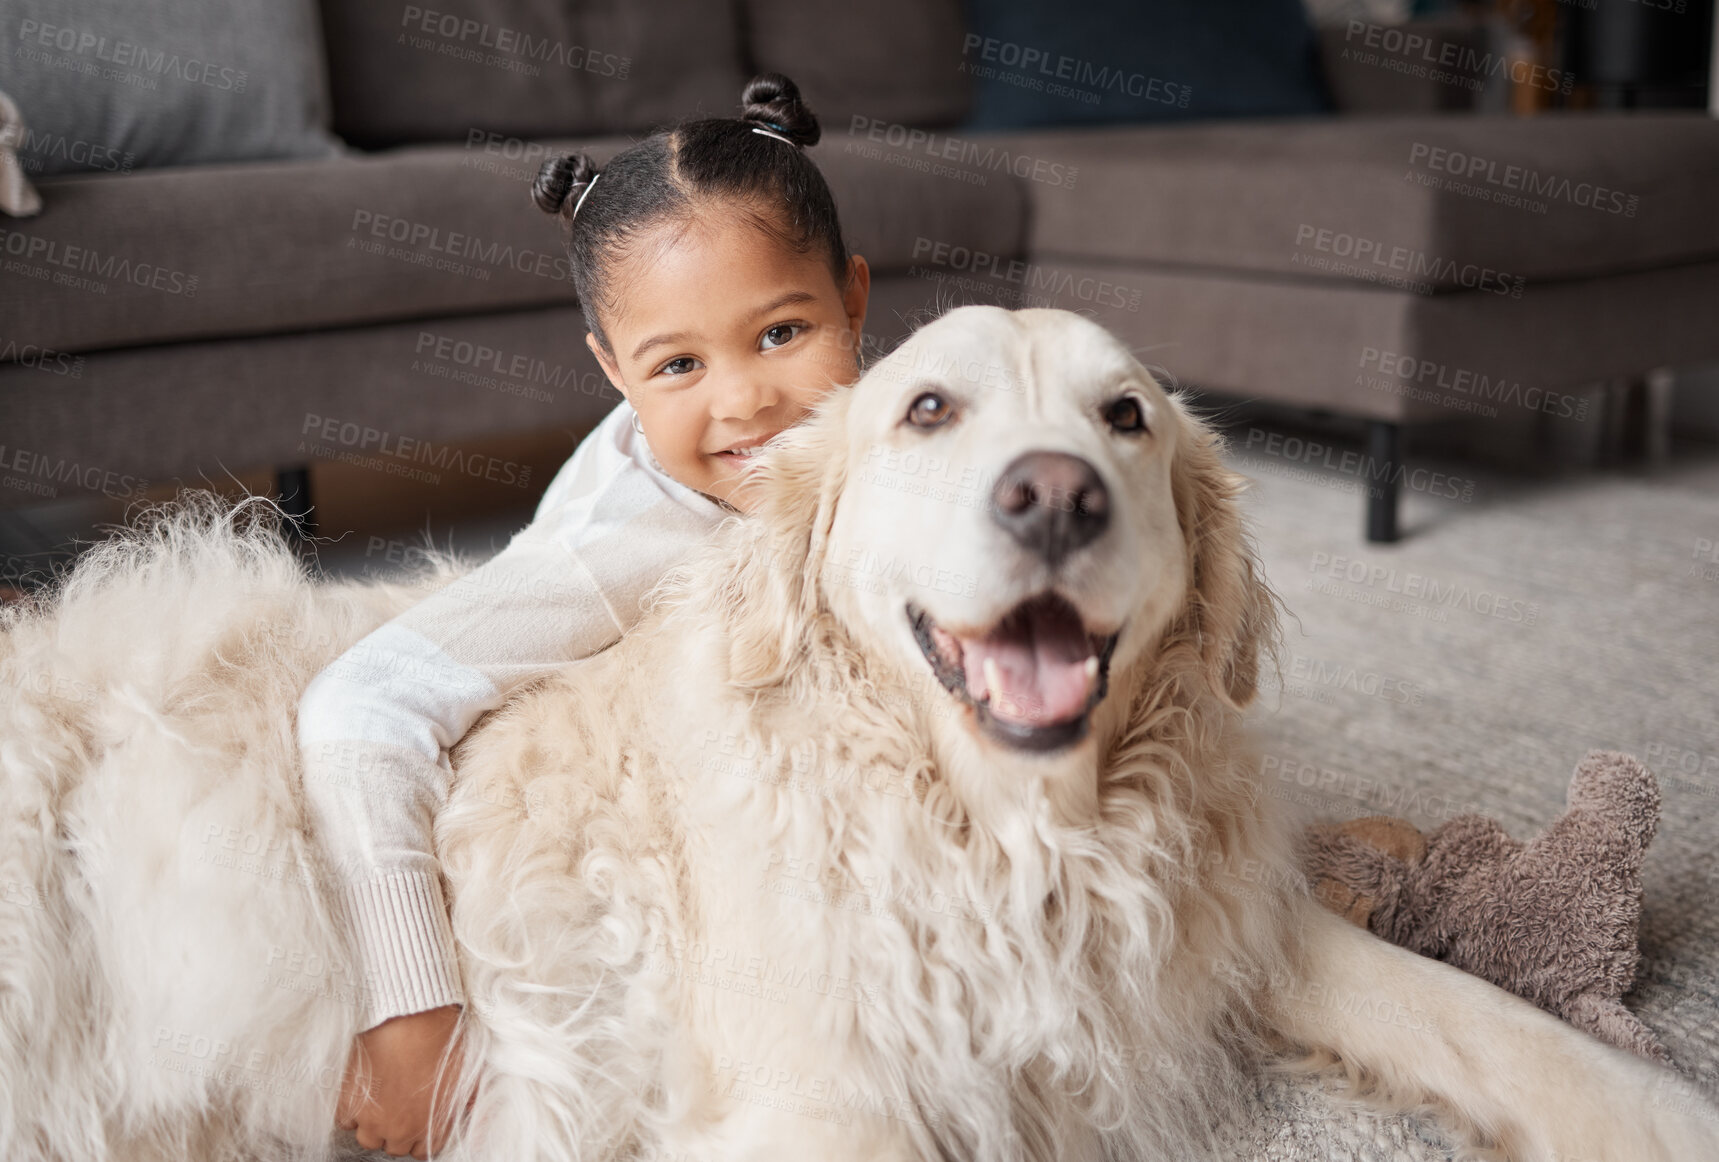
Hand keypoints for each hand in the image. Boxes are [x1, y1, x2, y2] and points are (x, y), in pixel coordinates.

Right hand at [337, 1005, 472, 1157]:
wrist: (410, 1016)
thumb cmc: (441, 1038)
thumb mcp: (467, 1070)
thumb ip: (468, 1098)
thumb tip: (469, 1109)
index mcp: (433, 1125)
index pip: (423, 1151)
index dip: (420, 1135)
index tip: (417, 1121)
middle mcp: (402, 1129)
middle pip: (395, 1147)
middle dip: (397, 1130)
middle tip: (398, 1107)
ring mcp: (373, 1119)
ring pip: (368, 1139)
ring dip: (373, 1125)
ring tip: (379, 1102)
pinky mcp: (349, 1103)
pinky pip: (345, 1121)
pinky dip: (351, 1112)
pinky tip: (362, 1094)